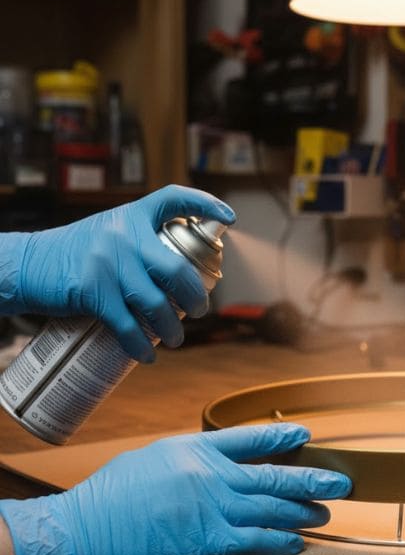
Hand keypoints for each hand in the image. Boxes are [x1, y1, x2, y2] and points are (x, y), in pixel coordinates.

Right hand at [0, 423, 349, 554]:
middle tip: (341, 480)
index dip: (282, 435)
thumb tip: (215, 465)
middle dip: (312, 477)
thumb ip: (190, 460)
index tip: (306, 434)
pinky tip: (297, 543)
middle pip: (274, 474)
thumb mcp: (153, 460)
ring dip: (304, 511)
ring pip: (272, 508)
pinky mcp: (208, 543)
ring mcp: (212, 508)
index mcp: (195, 449)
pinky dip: (281, 542)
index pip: (250, 438)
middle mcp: (211, 475)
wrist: (82, 531)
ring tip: (326, 512)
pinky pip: (256, 541)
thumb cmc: (110, 496)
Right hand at [16, 184, 234, 361]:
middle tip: (199, 311)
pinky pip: (127, 325)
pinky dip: (141, 346)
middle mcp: (124, 235)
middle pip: (178, 269)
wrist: (25, 264)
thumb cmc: (73, 252)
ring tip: (177, 338)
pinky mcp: (92, 291)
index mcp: (131, 216)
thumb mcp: (108, 232)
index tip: (229, 219)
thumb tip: (178, 275)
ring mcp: (108, 263)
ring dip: (172, 328)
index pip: (173, 198)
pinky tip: (148, 355)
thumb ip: (140, 243)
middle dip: (196, 296)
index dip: (205, 204)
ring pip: (157, 303)